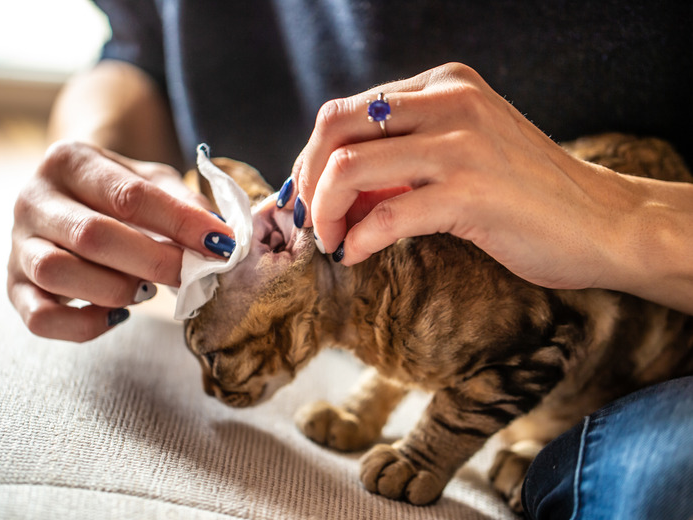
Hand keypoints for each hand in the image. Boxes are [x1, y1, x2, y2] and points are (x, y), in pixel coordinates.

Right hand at [8, 140, 234, 341]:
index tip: (221, 244)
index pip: (129, 194)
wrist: (71, 197)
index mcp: (70, 161)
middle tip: (192, 275)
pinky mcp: (14, 286)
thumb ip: (186, 204)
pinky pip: (41, 317)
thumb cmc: (119, 192)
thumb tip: (222, 239)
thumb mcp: (155, 181)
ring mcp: (18, 244)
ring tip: (146, 290)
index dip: (180, 223)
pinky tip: (117, 315)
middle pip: (93, 235)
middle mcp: (33, 198)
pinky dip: (85, 325)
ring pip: (58, 273)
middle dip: (154, 261)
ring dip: (115, 289)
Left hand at [290, 63, 640, 292]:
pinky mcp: (469, 193)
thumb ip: (407, 150)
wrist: (602, 222)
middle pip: (334, 127)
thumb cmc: (527, 192)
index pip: (346, 111)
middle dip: (306, 179)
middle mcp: (448, 102)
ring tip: (330, 239)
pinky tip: (357, 255)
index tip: (304, 196)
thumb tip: (333, 181)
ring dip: (324, 212)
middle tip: (307, 219)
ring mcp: (459, 145)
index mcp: (443, 85)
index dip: (311, 158)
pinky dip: (357, 240)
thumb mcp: (464, 147)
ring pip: (348, 167)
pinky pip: (384, 216)